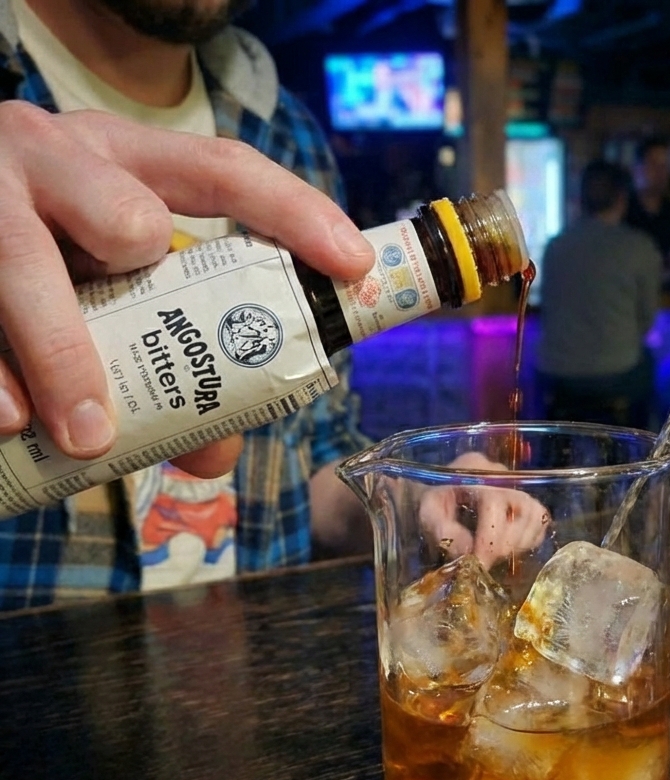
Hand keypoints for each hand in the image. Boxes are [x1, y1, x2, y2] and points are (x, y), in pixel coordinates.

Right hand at [0, 103, 374, 473]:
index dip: (295, 213)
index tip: (354, 263)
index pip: (223, 171)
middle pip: (128, 216)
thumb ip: (172, 360)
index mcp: (125, 162)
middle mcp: (59, 156)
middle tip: (179, 329)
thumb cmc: (45, 260)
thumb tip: (214, 454)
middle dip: (144, 280)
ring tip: (82, 437)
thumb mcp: (109, 287)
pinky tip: (7, 420)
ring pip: (29, 259)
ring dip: (61, 354)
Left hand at [418, 453, 549, 569]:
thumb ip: (441, 530)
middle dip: (503, 543)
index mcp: (475, 469)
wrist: (440, 495)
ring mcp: (518, 486)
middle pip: (521, 507)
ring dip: (518, 543)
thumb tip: (468, 551)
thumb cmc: (433, 503)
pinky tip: (507, 549)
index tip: (479, 561)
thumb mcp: (426, 514)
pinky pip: (540, 521)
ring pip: (535, 515)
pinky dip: (528, 540)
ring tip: (494, 554)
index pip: (495, 501)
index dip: (490, 536)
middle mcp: (501, 473)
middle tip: (485, 562)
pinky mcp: (527, 501)